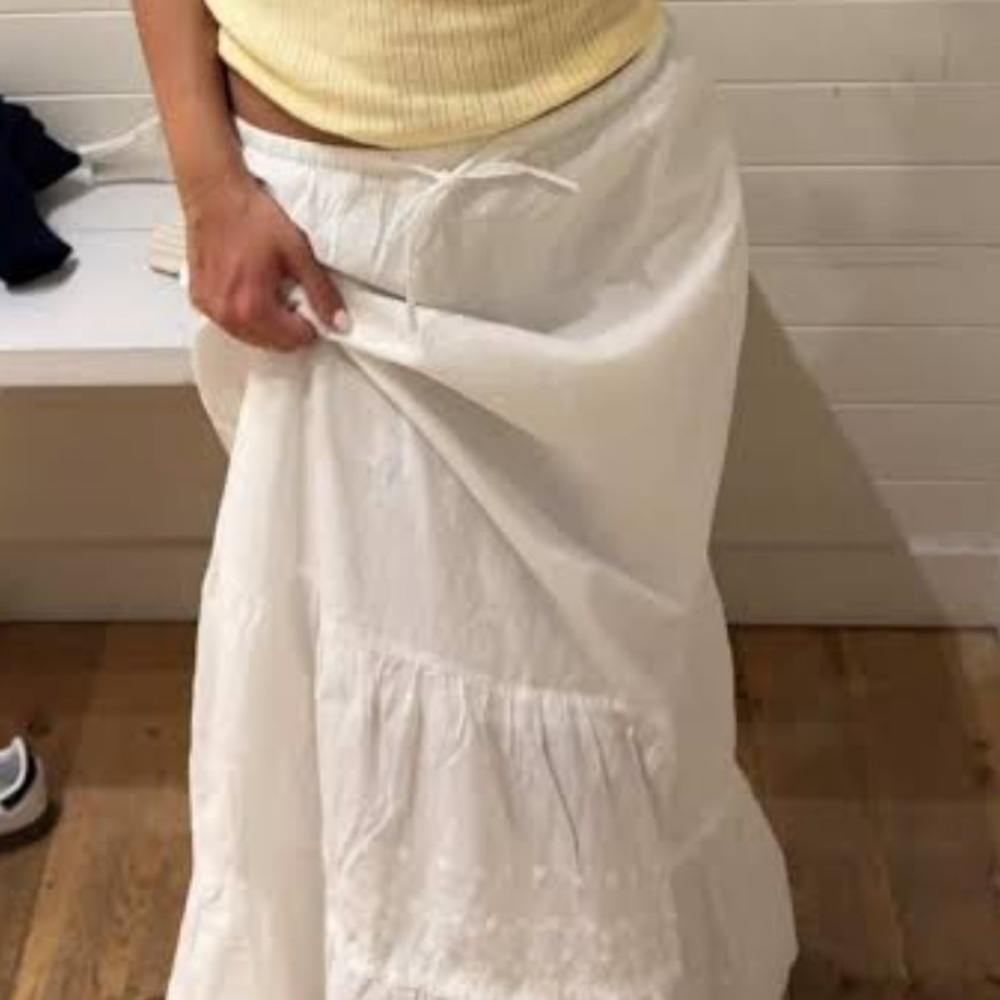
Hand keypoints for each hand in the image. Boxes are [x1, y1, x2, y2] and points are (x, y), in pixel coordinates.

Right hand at [182, 167, 349, 350]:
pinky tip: (251, 290)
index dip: (310, 324)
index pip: (293, 340)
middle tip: (293, 296)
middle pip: (272, 344)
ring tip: (272, 290)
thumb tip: (339, 322)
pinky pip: (230, 323)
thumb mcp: (298, 252)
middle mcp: (227, 315)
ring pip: (251, 338)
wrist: (215, 194)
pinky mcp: (199, 299)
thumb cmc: (250, 217)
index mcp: (252, 307)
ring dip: (268, 324)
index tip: (310, 305)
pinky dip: (246, 316)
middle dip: (288, 327)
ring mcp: (210, 309)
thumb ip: (321, 292)